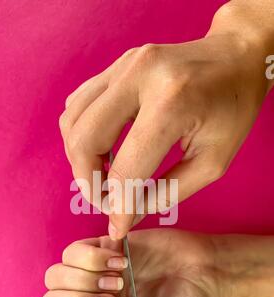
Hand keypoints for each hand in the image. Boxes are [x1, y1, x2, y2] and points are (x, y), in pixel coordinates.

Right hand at [59, 3, 271, 239]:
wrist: (236, 57)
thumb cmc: (233, 110)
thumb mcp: (212, 162)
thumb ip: (166, 193)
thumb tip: (126, 215)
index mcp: (171, 104)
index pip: (126, 170)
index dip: (118, 207)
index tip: (118, 226)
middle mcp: (138, 77)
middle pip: (84, 141)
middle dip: (88, 182)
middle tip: (105, 200)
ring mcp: (123, 65)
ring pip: (72, 121)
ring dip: (80, 158)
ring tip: (103, 175)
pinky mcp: (116, 65)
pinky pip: (78, 104)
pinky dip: (81, 133)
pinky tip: (102, 147)